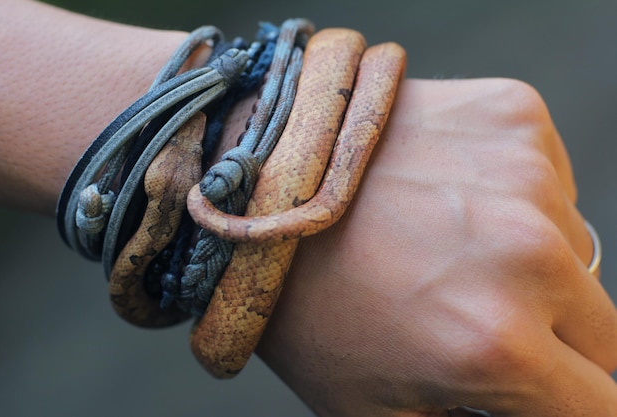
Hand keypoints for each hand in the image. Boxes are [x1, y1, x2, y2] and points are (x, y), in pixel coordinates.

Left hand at [256, 78, 616, 415]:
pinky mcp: (513, 116)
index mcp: (495, 345)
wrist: (259, 188)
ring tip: (446, 250)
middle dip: (556, 342)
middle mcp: (526, 255)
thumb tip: (517, 410)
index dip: (573, 406)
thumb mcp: (374, 410)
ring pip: (573, 253)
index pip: (600, 407)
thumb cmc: (304, 305)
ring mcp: (524, 174)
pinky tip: (447, 195)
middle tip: (480, 319)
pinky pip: (548, 182)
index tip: (549, 392)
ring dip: (531, 264)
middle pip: (604, 334)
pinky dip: (515, 198)